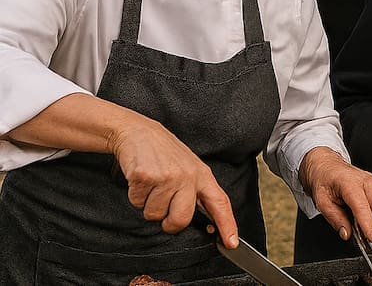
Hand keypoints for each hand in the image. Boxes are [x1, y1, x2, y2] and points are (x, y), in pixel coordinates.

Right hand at [110, 119, 238, 247]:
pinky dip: (136, 196)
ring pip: (155, 215)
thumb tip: (207, 223)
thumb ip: (197, 192)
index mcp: (202, 176)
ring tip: (152, 185)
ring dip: (148, 205)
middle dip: (169, 224)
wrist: (139, 132)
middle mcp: (188, 176)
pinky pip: (137, 203)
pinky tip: (141, 179)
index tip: (231, 243)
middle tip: (164, 210)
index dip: (227, 225)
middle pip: (181, 220)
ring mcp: (167, 177)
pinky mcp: (145, 177)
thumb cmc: (165, 154)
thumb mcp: (189, 168)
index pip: (220, 203)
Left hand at [300, 147, 371, 241]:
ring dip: (371, 219)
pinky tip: (357, 212)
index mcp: (350, 184)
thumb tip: (347, 234)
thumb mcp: (321, 202)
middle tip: (358, 233)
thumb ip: (335, 219)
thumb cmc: (322, 180)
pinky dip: (370, 213)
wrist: (326, 165)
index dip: (369, 225)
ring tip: (353, 219)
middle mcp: (365, 181)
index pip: (363, 208)